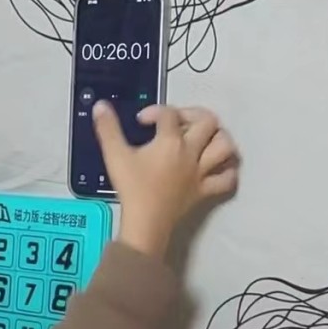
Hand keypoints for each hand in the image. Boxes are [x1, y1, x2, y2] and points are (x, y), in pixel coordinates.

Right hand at [93, 101, 238, 257]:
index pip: (168, 114)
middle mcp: (191, 152)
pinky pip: (226, 179)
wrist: (145, 222)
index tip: (141, 121)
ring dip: (218, 137)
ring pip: (225, 147)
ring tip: (204, 138)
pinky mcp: (205, 191)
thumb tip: (101, 105)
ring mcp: (201, 172)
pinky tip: (217, 167)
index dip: (155, 110)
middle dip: (194, 114)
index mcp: (170, 141)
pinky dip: (227, 171)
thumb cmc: (131, 188)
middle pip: (208, 122)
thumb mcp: (115, 155)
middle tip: (178, 121)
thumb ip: (108, 129)